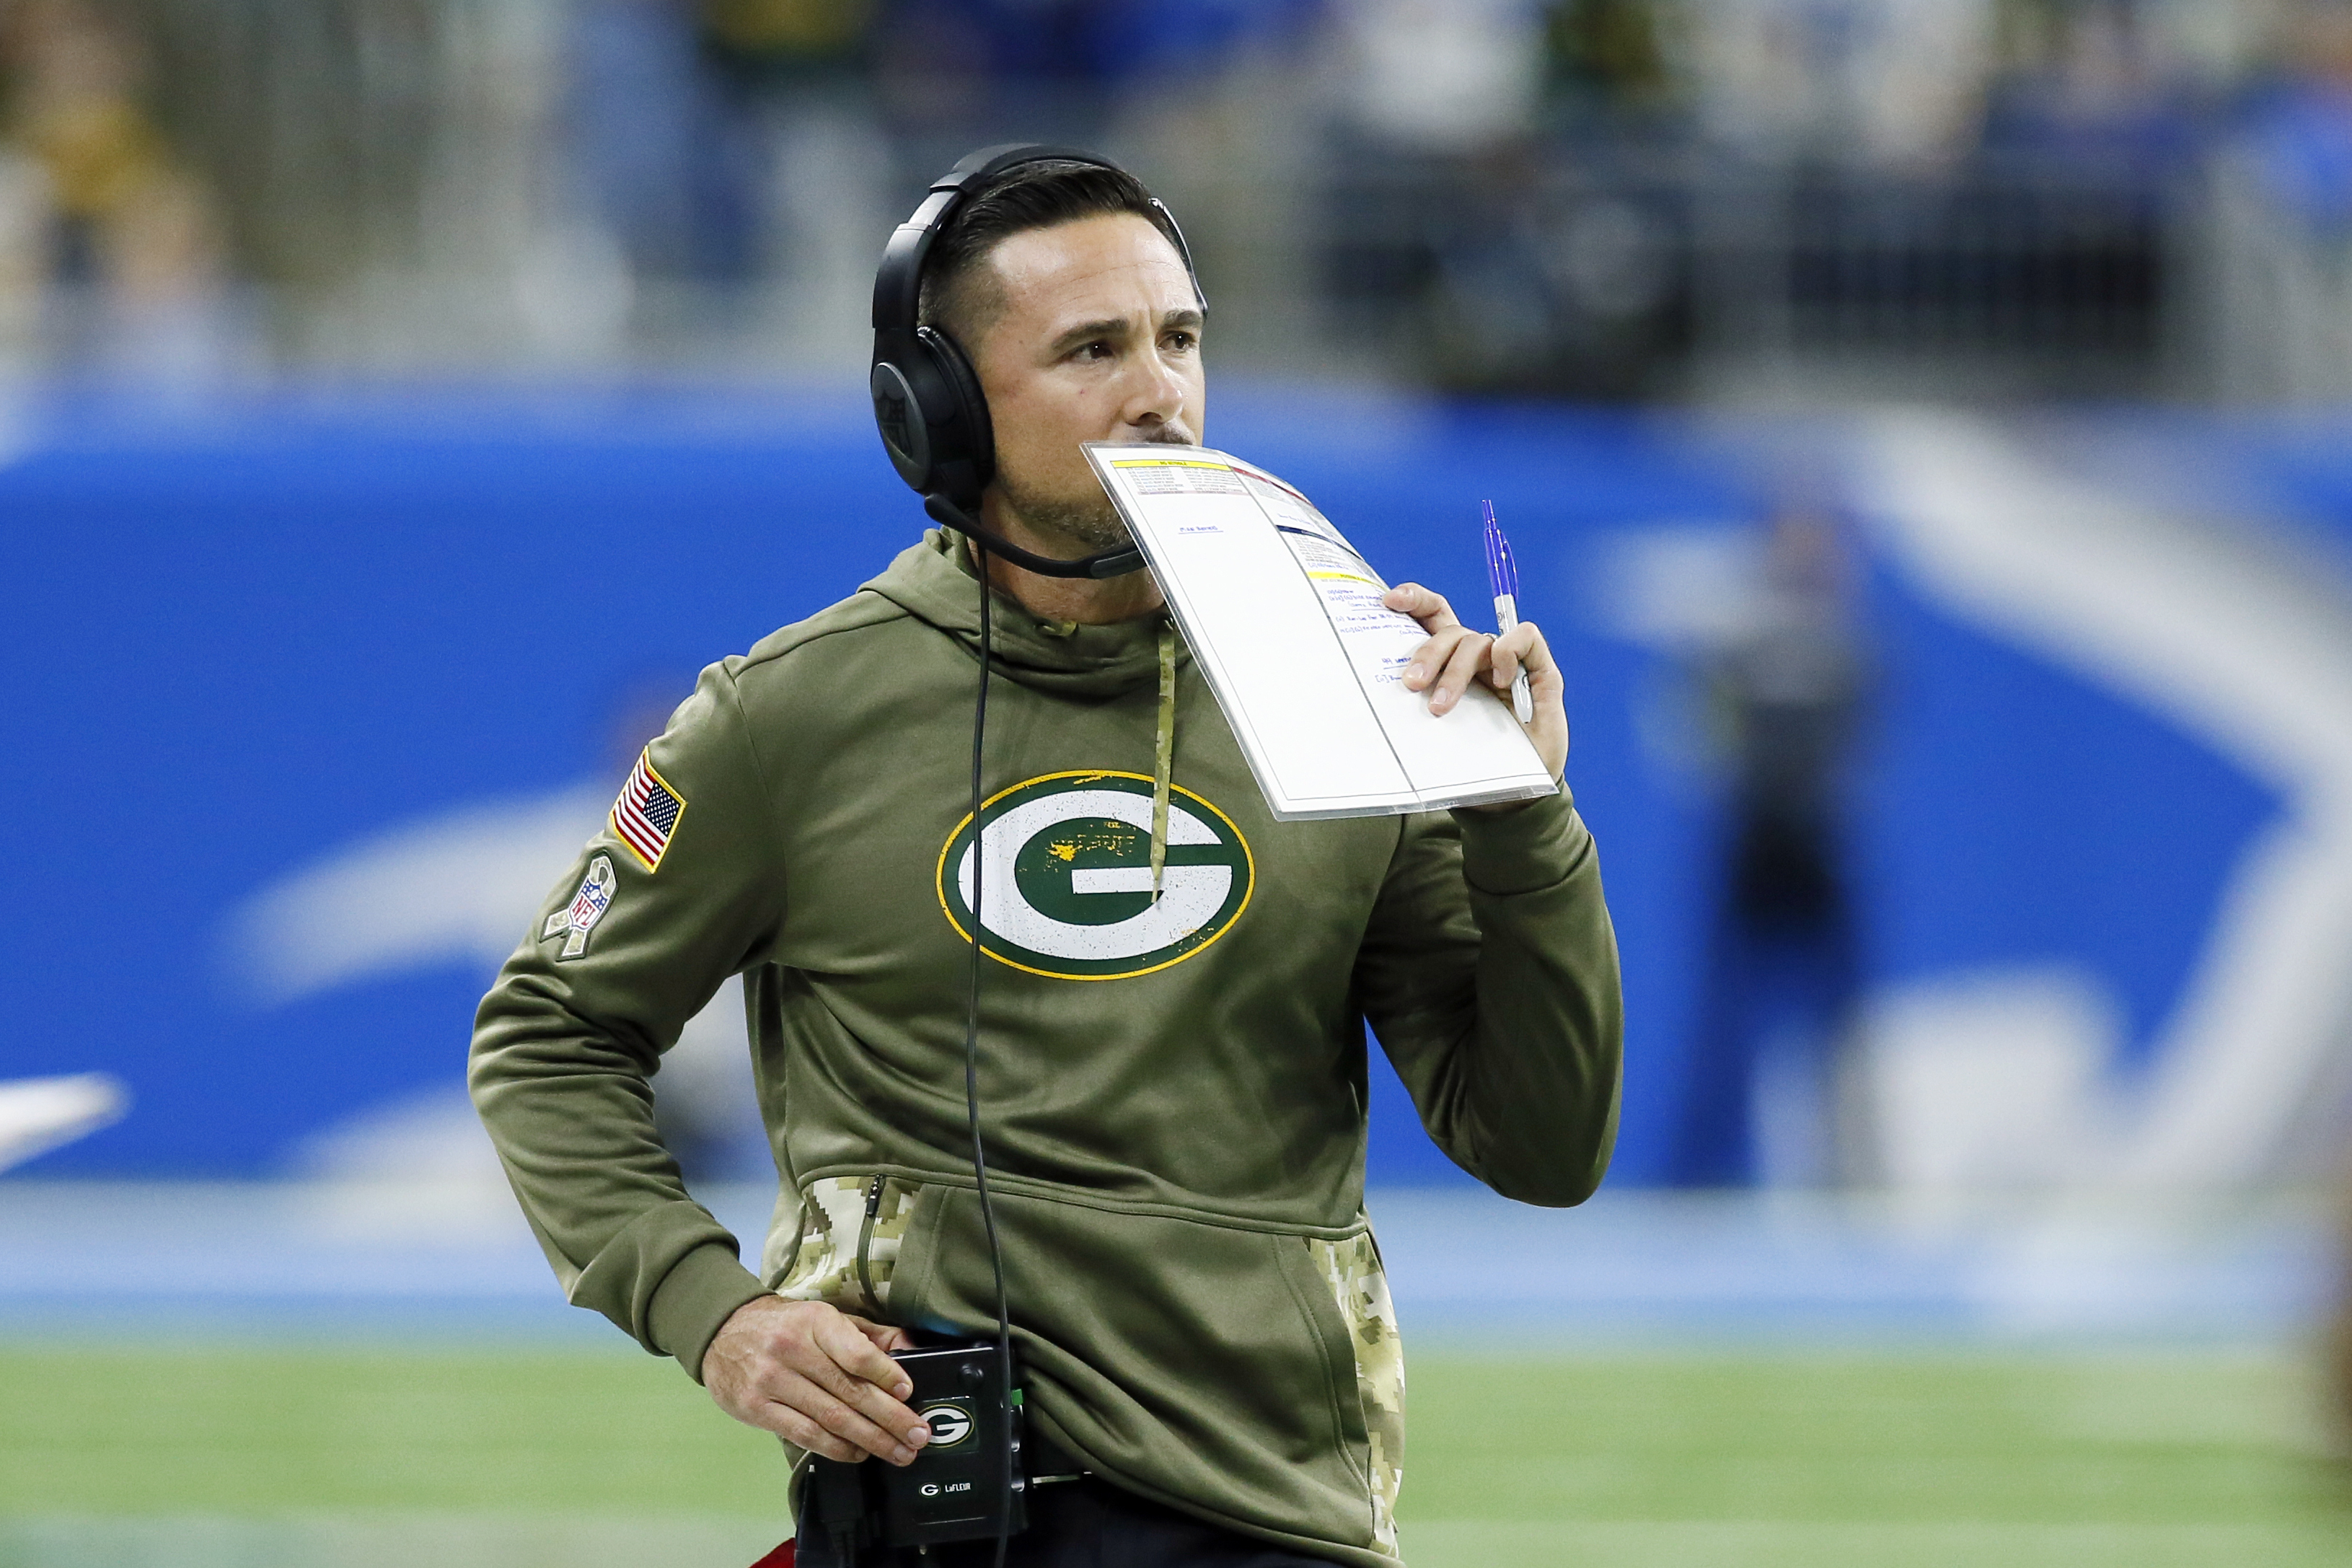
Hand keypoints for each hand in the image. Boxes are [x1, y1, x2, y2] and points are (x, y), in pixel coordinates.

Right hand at [702, 1295, 931, 1465]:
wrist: (722, 1331)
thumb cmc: (787, 1326)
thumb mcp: (826, 1317)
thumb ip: (870, 1335)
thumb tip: (912, 1350)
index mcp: (815, 1321)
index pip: (856, 1353)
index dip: (886, 1375)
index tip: (909, 1392)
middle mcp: (793, 1350)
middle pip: (849, 1391)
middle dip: (890, 1418)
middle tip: (918, 1435)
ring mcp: (772, 1381)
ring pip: (831, 1418)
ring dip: (871, 1440)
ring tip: (899, 1452)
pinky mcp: (757, 1408)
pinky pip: (805, 1435)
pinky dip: (837, 1448)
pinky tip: (859, 1453)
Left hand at [1385, 582, 1568, 791]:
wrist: (1511, 795)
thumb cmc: (1471, 763)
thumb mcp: (1433, 733)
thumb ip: (1412, 709)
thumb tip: (1371, 703)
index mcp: (1450, 664)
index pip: (1433, 616)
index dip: (1413, 600)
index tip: (1389, 601)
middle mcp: (1479, 658)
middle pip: (1449, 630)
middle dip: (1426, 653)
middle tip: (1411, 684)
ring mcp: (1510, 663)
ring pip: (1477, 640)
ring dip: (1456, 671)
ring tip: (1442, 707)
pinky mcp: (1540, 671)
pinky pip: (1524, 637)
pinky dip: (1508, 653)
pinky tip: (1501, 682)